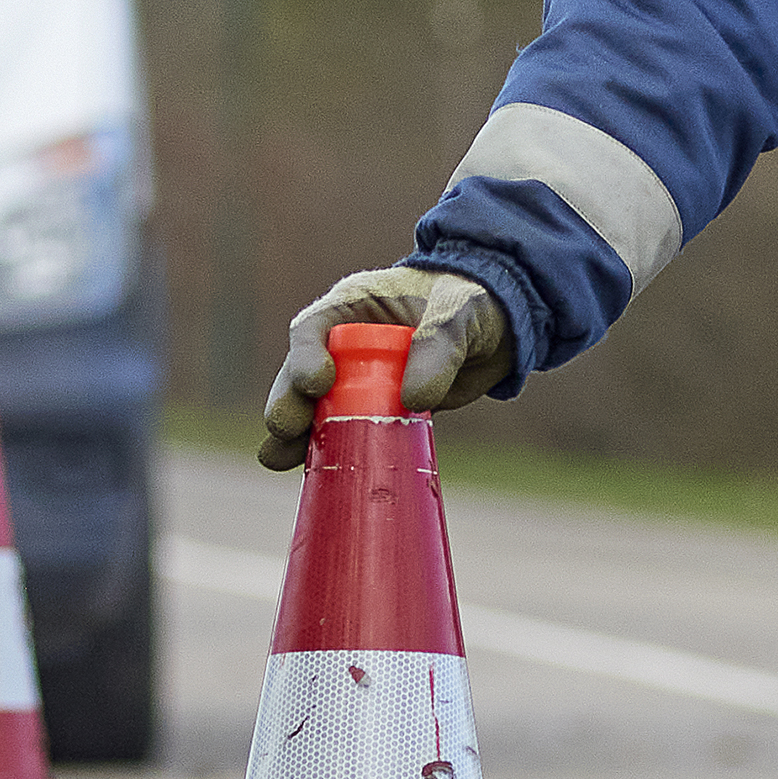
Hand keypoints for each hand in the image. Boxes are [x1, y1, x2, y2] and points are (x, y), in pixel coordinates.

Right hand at [255, 266, 508, 467]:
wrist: (499, 330)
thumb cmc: (473, 304)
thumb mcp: (460, 313)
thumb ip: (439, 344)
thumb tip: (415, 399)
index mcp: (355, 307)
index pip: (313, 329)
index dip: (305, 356)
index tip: (318, 384)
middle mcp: (344, 345)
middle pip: (301, 376)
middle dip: (289, 403)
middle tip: (285, 429)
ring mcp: (356, 382)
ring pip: (314, 410)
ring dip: (297, 435)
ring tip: (278, 459)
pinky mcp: (375, 413)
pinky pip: (344, 434)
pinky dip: (328, 453)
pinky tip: (311, 474)